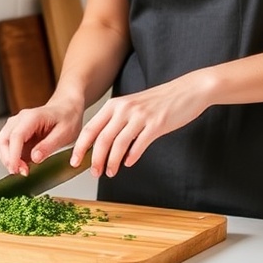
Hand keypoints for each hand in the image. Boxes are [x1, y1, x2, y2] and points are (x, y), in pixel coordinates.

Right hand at [0, 100, 83, 175]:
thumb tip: (35, 158)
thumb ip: (49, 145)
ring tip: (23, 170)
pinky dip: (12, 158)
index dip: (13, 155)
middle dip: (8, 159)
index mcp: (32, 117)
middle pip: (2, 141)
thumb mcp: (64, 133)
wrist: (66, 109)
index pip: (16, 136)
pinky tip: (23, 164)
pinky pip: (7, 147)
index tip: (16, 169)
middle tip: (22, 172)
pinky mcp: (15, 133)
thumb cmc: (67, 118)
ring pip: (1, 145)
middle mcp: (19, 119)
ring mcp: (15, 126)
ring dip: (8, 160)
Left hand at [72, 75, 211, 177]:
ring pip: (119, 144)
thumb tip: (102, 147)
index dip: (80, 147)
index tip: (75, 161)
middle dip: (95, 159)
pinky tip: (128, 164)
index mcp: (114, 105)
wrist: (188, 90)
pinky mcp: (157, 124)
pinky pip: (139, 144)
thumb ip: (117, 123)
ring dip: (112, 162)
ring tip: (110, 173)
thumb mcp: (132, 107)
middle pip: (102, 139)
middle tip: (94, 172)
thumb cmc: (159, 101)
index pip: (90, 129)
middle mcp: (124, 109)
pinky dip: (131, 157)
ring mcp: (140, 116)